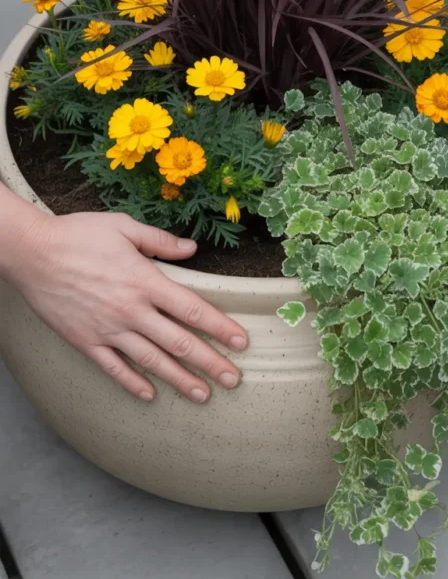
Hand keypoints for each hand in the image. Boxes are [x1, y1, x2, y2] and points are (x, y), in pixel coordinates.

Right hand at [3, 209, 247, 402]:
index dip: (220, 328)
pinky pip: (114, 368)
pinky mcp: (85, 341)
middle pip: (179, 342)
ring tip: (202, 394)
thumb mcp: (123, 227)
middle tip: (233, 379)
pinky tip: (150, 394)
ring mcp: (108, 329)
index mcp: (145, 280)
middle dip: (210, 362)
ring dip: (180, 379)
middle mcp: (131, 310)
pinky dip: (133, 383)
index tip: (241, 342)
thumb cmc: (78, 234)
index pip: (192, 310)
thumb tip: (192, 248)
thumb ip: (160, 240)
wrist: (32, 252)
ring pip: (152, 361)